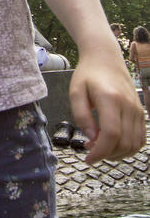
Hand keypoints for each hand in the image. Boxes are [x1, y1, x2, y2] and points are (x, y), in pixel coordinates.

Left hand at [69, 48, 145, 163]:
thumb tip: (91, 138)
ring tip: (100, 148)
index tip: (87, 159)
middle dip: (106, 154)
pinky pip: (141, 138)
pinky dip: (129, 148)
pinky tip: (113, 145)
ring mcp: (137, 109)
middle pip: (124, 142)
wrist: (106, 58)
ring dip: (117, 154)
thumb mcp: (76, 92)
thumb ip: (82, 116)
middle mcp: (128, 105)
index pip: (111, 134)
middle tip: (90, 150)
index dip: (100, 152)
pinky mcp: (141, 113)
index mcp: (111, 99)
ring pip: (135, 144)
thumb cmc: (88, 75)